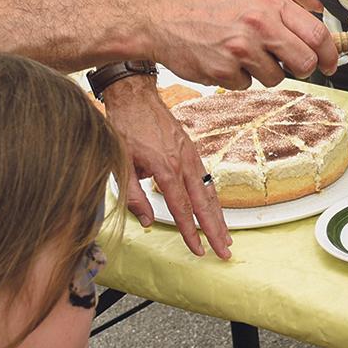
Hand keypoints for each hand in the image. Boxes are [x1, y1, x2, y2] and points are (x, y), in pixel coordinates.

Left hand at [102, 74, 232, 258]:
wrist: (136, 97)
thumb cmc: (125, 126)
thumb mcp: (121, 163)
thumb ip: (133, 195)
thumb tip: (147, 221)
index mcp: (165, 168)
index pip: (181, 208)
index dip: (191, 232)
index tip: (198, 250)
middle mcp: (183, 163)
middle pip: (204, 204)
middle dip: (216, 230)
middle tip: (225, 251)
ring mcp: (190, 156)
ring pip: (209, 192)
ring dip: (219, 216)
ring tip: (226, 236)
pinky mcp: (191, 150)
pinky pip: (206, 178)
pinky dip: (213, 197)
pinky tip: (215, 208)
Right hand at [143, 0, 338, 87]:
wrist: (161, 16)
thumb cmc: (206, 2)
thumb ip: (281, 12)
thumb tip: (312, 37)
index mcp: (270, 3)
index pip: (316, 34)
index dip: (329, 54)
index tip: (330, 63)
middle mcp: (259, 26)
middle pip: (304, 62)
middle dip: (302, 68)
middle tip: (290, 65)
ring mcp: (240, 50)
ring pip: (275, 78)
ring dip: (264, 72)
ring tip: (241, 52)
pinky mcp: (223, 72)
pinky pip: (246, 85)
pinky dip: (238, 77)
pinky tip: (222, 58)